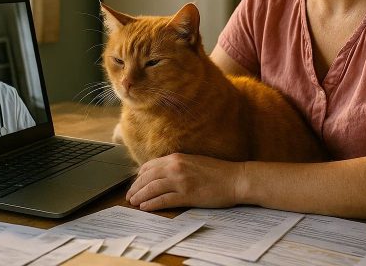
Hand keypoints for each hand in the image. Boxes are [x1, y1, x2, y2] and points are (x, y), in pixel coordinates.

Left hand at [126, 153, 245, 210]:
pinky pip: (163, 200)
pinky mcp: (187, 195)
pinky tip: (145, 207)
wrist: (235, 178)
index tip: (135, 183)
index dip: (139, 176)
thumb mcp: (194, 162)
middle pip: (147, 177)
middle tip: (129, 196)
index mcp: (177, 158)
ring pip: (152, 188)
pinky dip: (152, 204)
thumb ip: (177, 166)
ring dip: (140, 196)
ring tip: (134, 203)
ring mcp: (181, 181)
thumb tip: (163, 174)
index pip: (149, 166)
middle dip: (135, 187)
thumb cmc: (218, 172)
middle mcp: (176, 167)